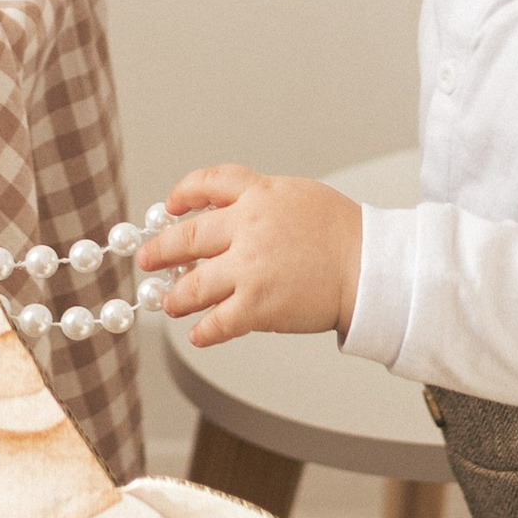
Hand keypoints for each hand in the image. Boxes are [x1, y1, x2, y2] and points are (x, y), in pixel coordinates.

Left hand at [143, 167, 363, 347]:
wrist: (369, 267)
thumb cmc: (342, 233)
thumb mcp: (297, 197)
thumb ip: (260, 201)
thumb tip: (229, 213)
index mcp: (258, 195)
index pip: (208, 183)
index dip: (182, 194)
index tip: (170, 206)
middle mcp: (247, 228)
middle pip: (187, 237)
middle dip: (160, 251)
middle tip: (147, 260)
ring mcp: (249, 268)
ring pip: (194, 285)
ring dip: (176, 297)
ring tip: (169, 303)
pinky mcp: (258, 305)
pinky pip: (218, 322)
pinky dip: (204, 331)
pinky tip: (198, 334)